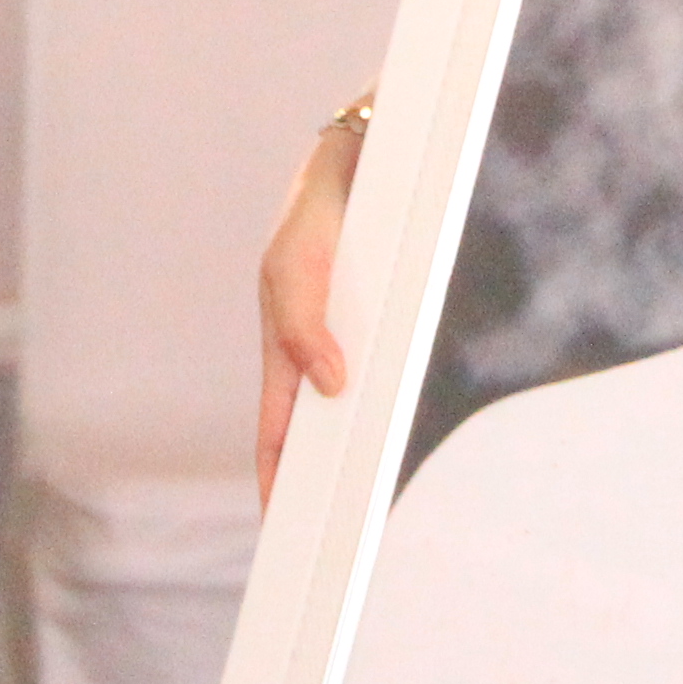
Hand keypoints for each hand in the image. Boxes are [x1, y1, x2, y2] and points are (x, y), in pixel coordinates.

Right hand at [254, 113, 359, 504]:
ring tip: (367, 497)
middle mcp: (317, 348)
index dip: (276, 474)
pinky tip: (405, 430)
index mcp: (283, 343)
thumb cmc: (319, 207)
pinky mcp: (390, 320)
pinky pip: (392, 372)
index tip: (280, 521)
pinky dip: (392, 405)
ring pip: (355, 409)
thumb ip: (305, 324)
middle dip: (315, 481)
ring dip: (358, 450)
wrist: (369, 152)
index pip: (276, 427)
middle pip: (314, 431)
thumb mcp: (297, 263)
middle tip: (328, 532)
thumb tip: (332, 388)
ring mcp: (353, 337)